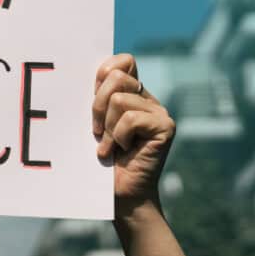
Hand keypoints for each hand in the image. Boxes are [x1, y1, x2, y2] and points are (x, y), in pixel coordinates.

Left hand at [92, 53, 175, 212]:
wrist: (119, 193)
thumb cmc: (101, 159)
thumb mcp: (95, 122)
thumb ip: (97, 97)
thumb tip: (89, 71)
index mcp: (132, 93)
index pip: (123, 62)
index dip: (105, 72)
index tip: (92, 96)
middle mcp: (148, 99)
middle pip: (117, 77)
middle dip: (98, 106)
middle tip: (97, 131)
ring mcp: (160, 112)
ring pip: (120, 99)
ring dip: (107, 128)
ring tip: (110, 146)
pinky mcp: (165, 127)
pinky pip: (130, 119)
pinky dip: (119, 136)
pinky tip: (123, 150)